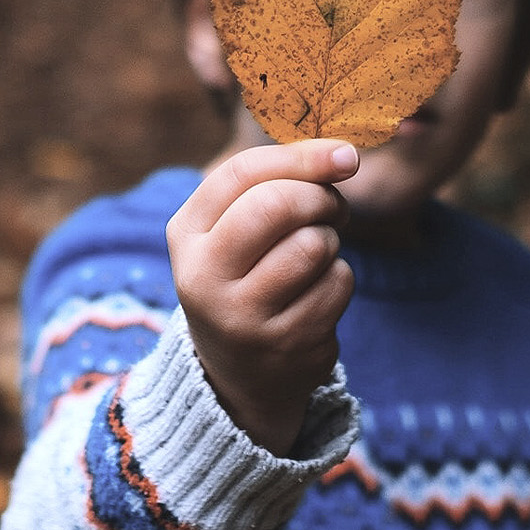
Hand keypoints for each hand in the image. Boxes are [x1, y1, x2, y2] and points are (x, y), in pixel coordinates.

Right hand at [167, 139, 359, 454]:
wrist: (239, 374)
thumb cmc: (246, 276)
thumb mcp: (234, 229)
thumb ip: (275, 184)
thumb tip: (343, 155)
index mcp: (186, 235)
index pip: (242, 174)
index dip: (301, 157)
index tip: (343, 155)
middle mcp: (204, 277)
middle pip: (276, 205)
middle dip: (320, 197)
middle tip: (332, 208)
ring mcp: (243, 317)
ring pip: (313, 245)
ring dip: (330, 242)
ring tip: (315, 255)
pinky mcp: (285, 345)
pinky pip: (337, 284)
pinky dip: (339, 279)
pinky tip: (317, 294)